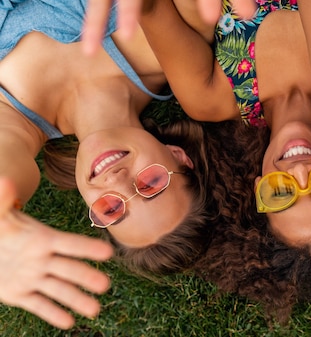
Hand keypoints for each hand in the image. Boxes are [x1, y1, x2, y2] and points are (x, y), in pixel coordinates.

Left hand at [0, 178, 113, 328]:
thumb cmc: (0, 226)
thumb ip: (3, 200)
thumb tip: (4, 180)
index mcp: (42, 239)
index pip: (69, 244)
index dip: (86, 248)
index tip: (107, 253)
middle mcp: (43, 260)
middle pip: (69, 270)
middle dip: (86, 278)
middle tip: (104, 285)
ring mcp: (34, 277)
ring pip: (58, 290)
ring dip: (76, 300)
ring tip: (94, 311)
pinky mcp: (21, 294)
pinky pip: (38, 305)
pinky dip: (52, 313)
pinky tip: (68, 322)